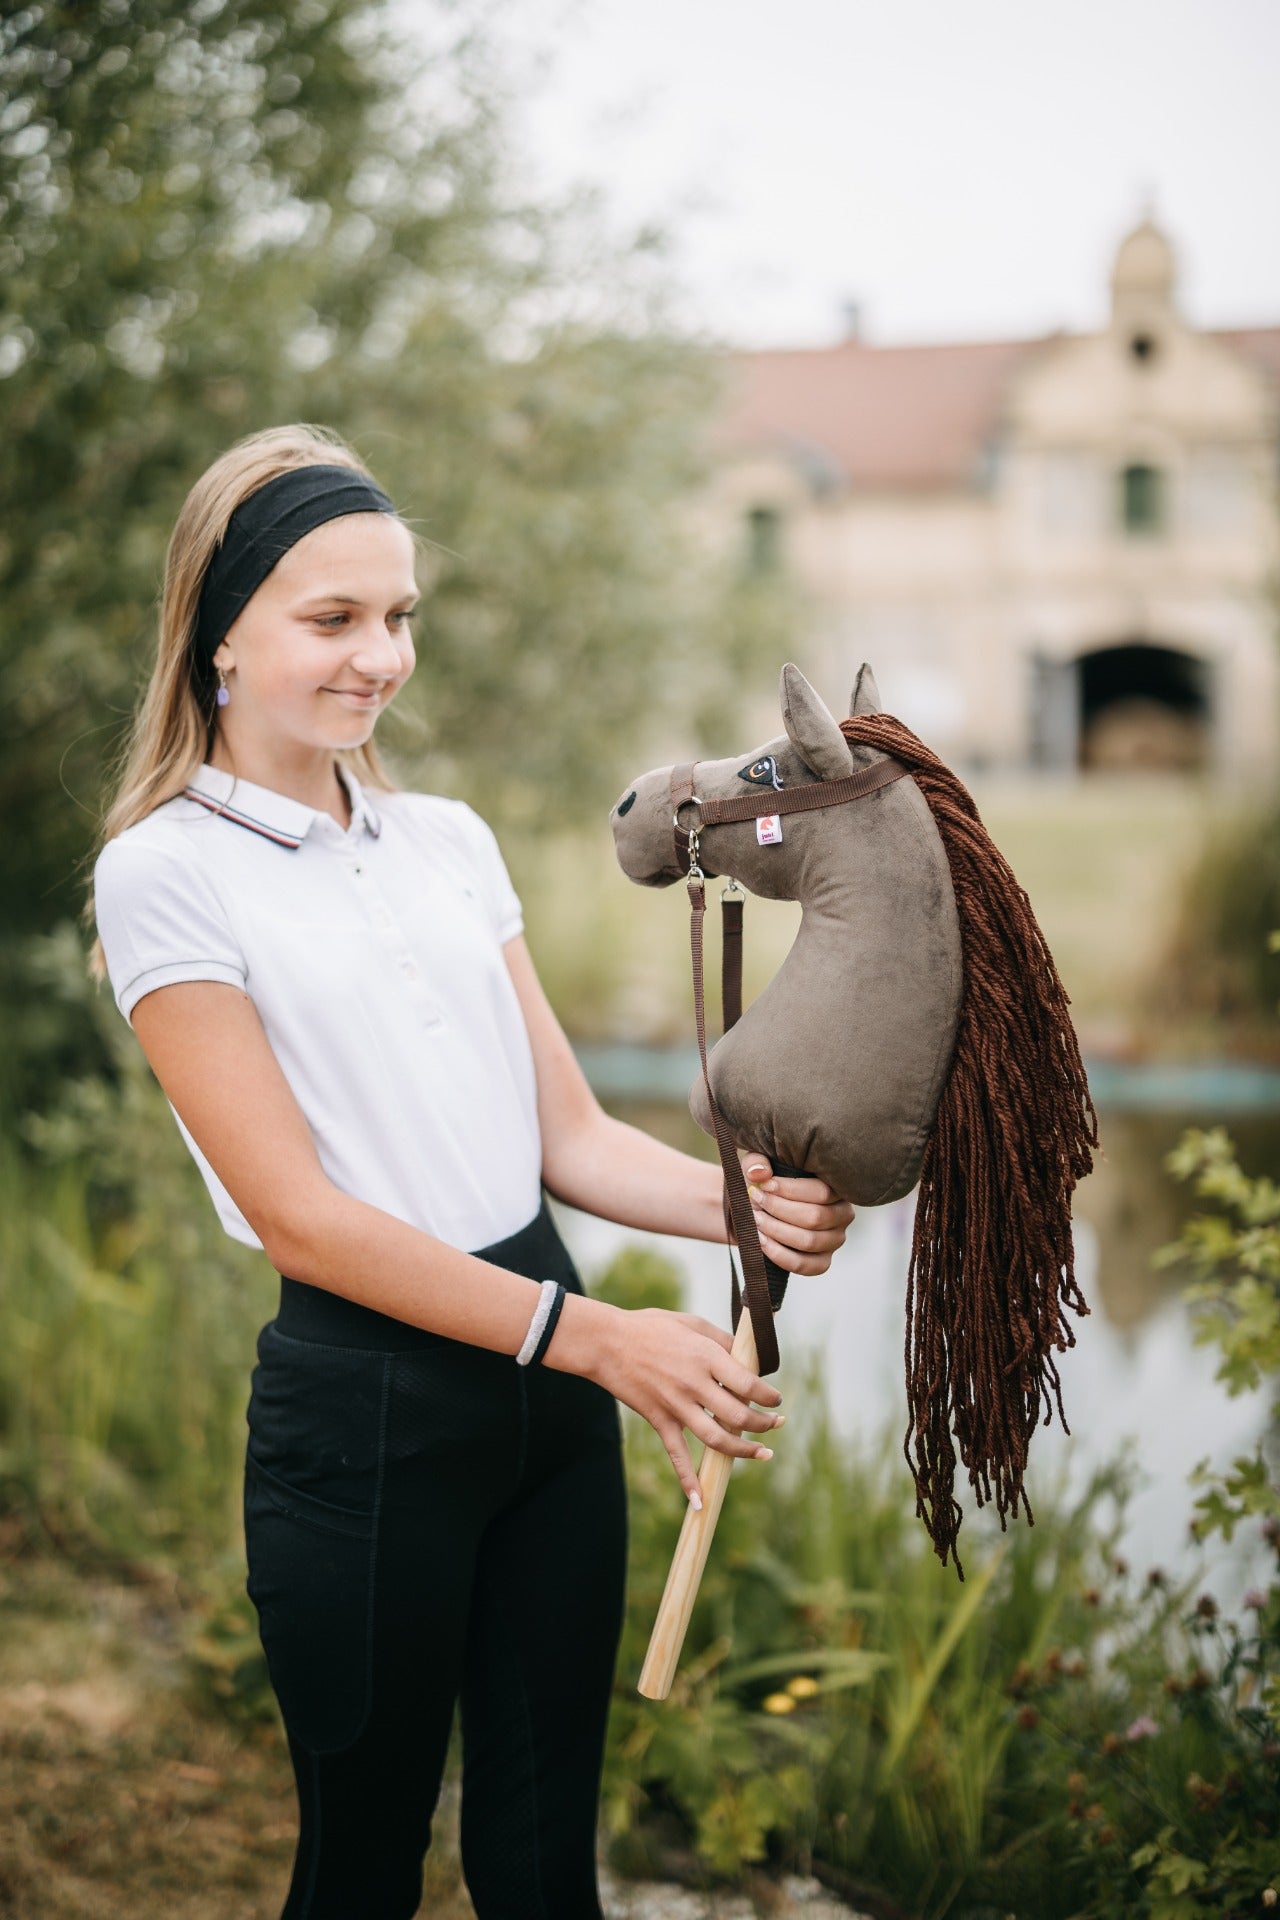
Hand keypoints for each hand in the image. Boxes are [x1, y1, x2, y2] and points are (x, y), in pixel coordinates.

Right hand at [589, 1303, 784, 1506]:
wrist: (606, 1343)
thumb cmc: (650, 1327)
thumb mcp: (692, 1323)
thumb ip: (722, 1341)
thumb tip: (749, 1359)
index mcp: (706, 1356)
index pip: (749, 1385)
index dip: (768, 1396)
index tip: (775, 1399)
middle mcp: (694, 1384)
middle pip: (738, 1416)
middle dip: (764, 1424)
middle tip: (776, 1424)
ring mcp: (676, 1405)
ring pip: (716, 1439)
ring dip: (744, 1450)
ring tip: (764, 1453)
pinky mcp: (659, 1419)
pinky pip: (676, 1455)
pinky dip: (688, 1479)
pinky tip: (700, 1500)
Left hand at [740, 1156, 853, 1275]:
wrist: (759, 1209)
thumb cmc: (765, 1184)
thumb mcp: (758, 1167)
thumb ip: (756, 1163)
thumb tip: (761, 1174)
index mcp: (836, 1186)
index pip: (822, 1192)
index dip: (791, 1190)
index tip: (765, 1186)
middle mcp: (843, 1213)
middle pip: (816, 1217)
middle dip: (779, 1210)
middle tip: (756, 1201)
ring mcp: (835, 1240)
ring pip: (809, 1241)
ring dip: (777, 1230)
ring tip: (756, 1219)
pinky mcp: (823, 1262)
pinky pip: (806, 1265)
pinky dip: (780, 1255)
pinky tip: (761, 1241)